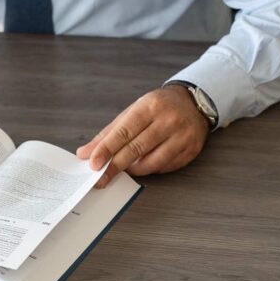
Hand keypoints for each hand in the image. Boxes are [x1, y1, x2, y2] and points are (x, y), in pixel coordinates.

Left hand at [77, 86, 209, 187]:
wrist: (194, 102)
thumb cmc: (158, 107)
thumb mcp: (132, 112)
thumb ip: (108, 133)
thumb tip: (85, 153)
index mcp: (149, 107)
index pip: (124, 132)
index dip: (107, 149)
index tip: (93, 163)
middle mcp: (168, 120)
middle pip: (136, 149)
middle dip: (115, 166)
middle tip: (101, 178)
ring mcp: (182, 136)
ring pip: (152, 163)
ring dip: (134, 169)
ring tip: (126, 167)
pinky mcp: (191, 150)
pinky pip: (165, 167)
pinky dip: (151, 169)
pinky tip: (145, 163)